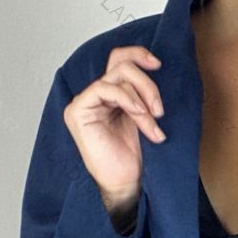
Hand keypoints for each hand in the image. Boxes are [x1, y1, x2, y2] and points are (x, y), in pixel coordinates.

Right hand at [62, 45, 165, 209]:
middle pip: (121, 65)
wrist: (127, 183)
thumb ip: (143, 93)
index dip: (137, 54)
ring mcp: (85, 102)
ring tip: (154, 123)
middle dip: (147, 84)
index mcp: (111, 95)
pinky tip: (140, 115)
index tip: (158, 64)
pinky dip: (127, 99)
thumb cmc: (136, 156)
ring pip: (116, 76)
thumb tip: (155, 65)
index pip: (119, 60)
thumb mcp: (145, 116)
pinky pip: (104, 88)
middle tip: (160, 110)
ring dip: (142, 98)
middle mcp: (96, 96)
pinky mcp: (78, 111)